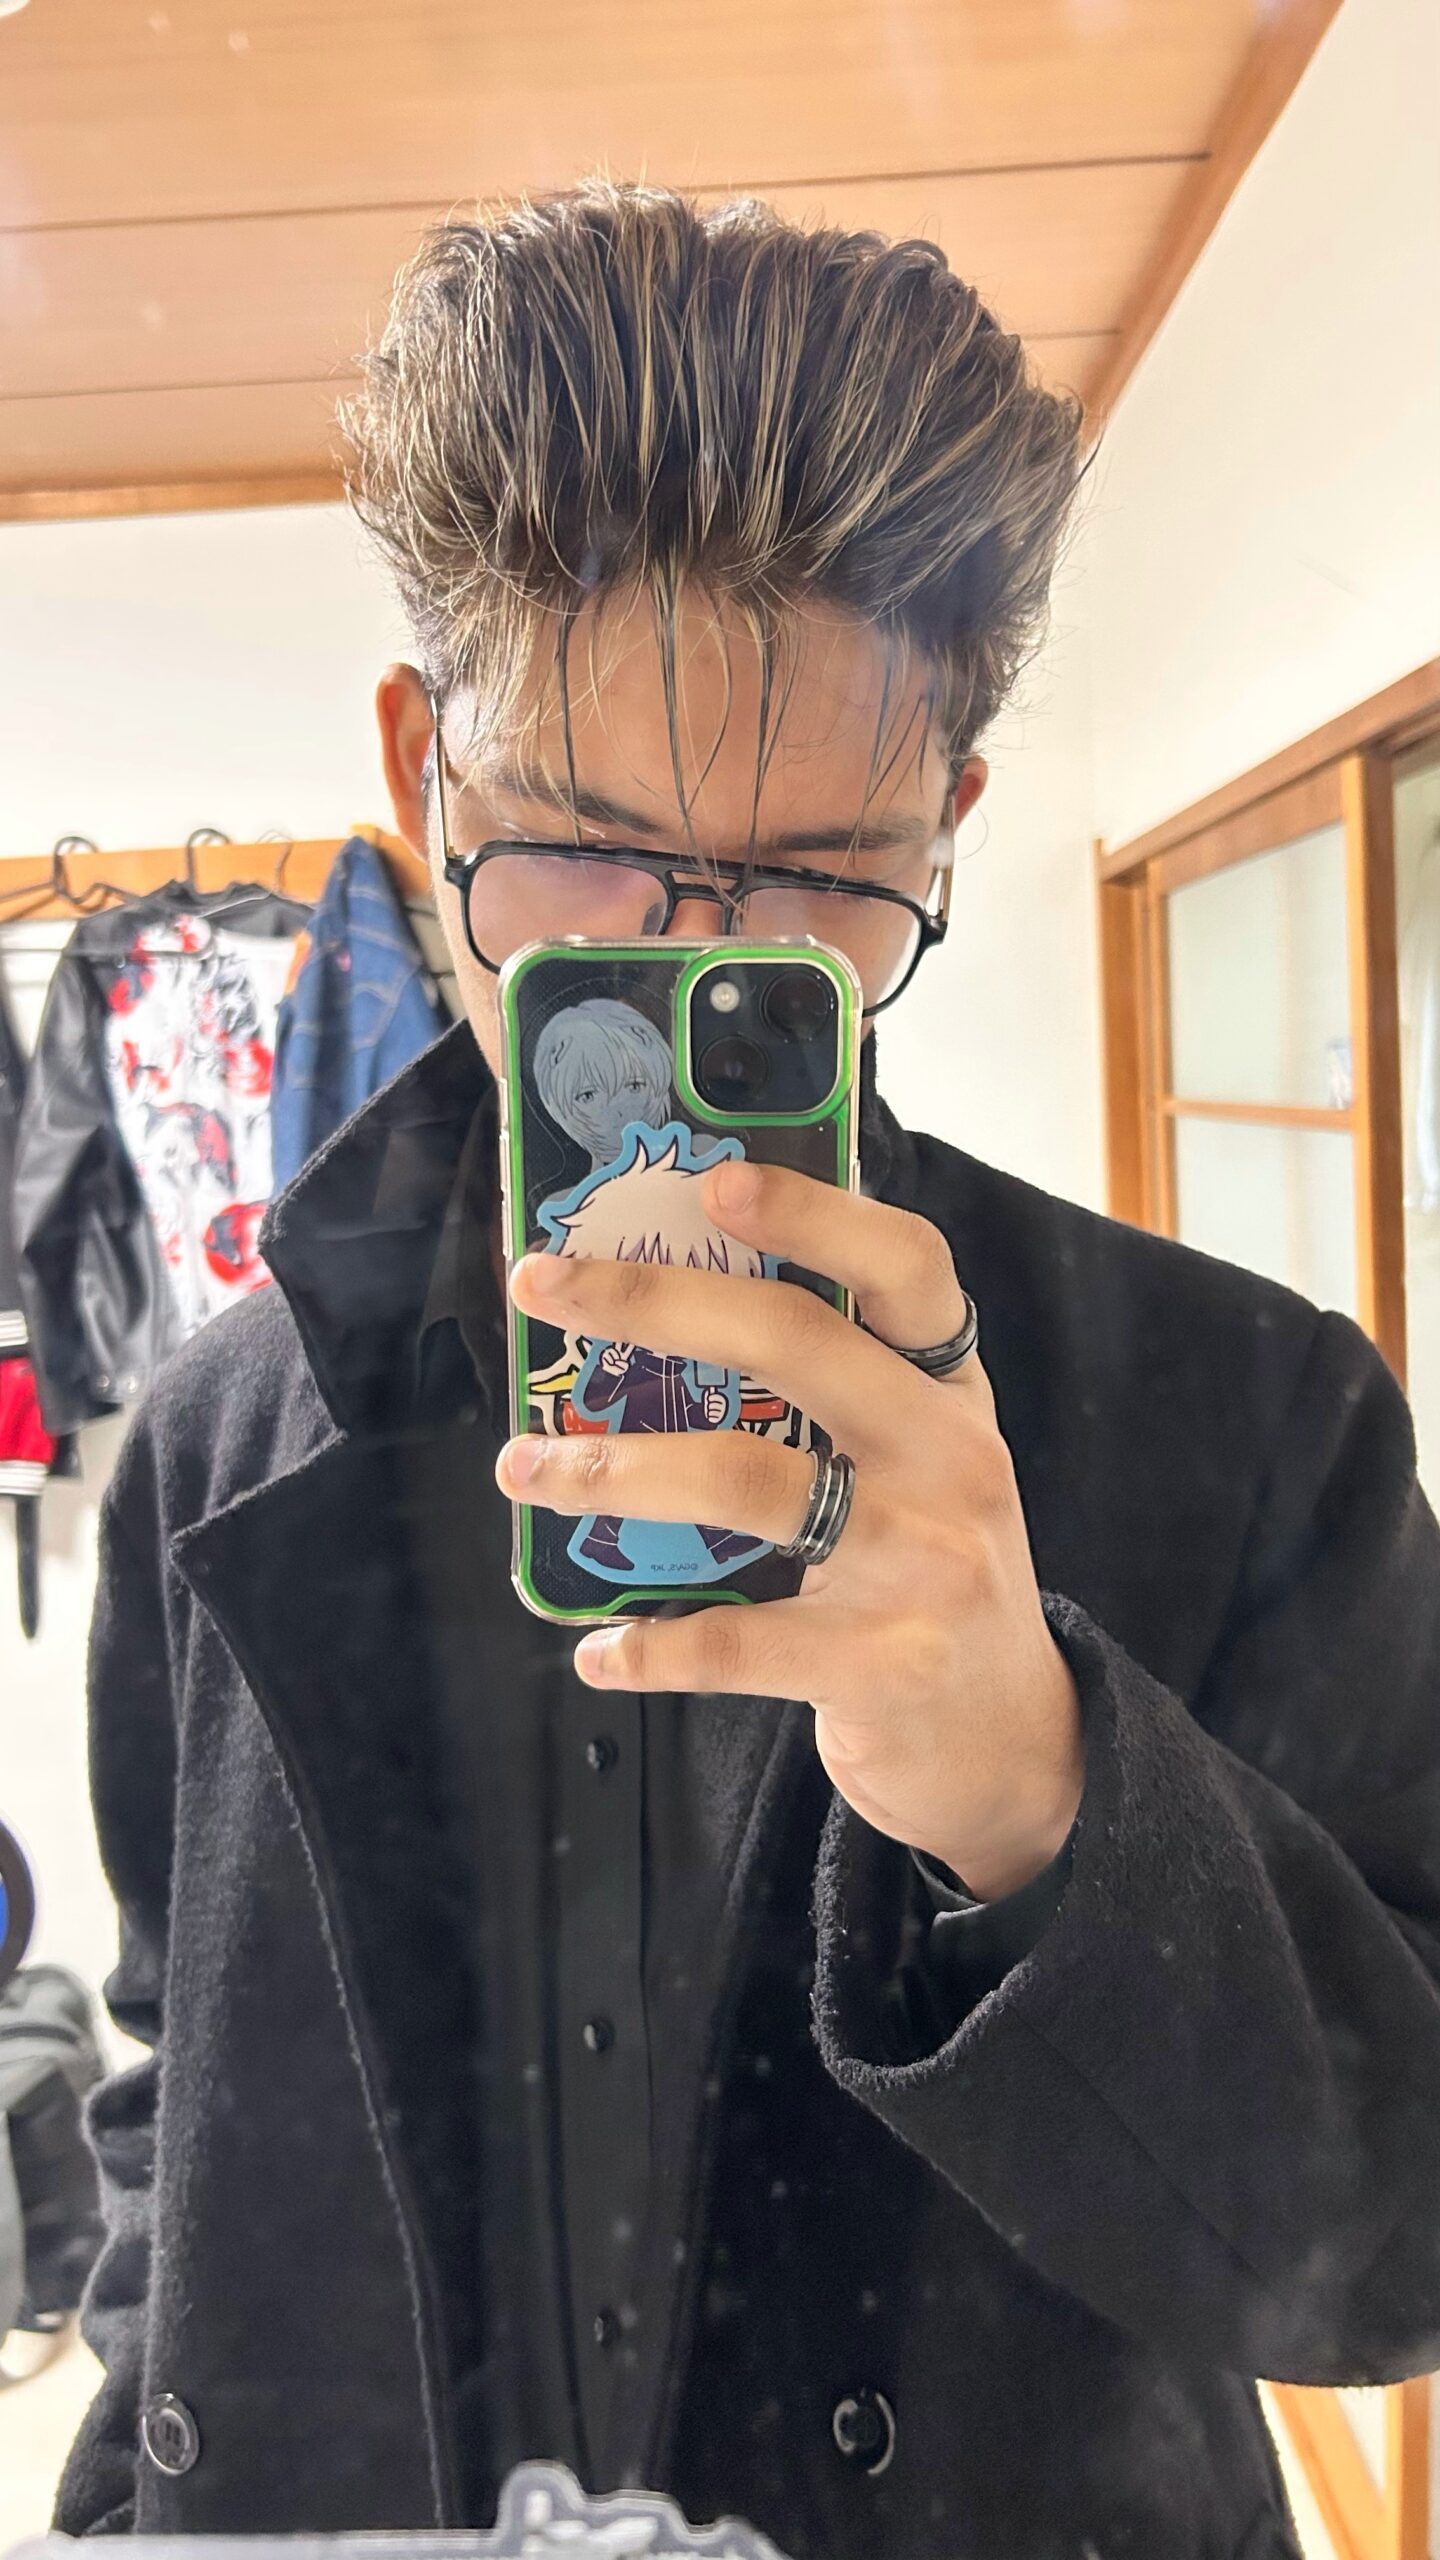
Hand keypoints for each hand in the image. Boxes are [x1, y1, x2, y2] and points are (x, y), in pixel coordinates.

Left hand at [501, 1162, 1082, 1899]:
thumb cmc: (928, 1571)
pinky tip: (597, 1650)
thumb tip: (662, 1302)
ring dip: (611, 1469)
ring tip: (522, 1469)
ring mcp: (924, 1560)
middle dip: (652, 1302)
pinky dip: (653, 1646)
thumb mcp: (916, 1459)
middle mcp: (949, 1456)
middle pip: (797, 1343)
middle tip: (543, 1289)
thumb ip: (834, 1389)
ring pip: (746, 1481)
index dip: (816, 1215)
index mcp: (950, 1389)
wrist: (1011, 1740)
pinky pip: (741, 1642)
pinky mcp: (885, 1663)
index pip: (906, 1268)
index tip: (714, 1182)